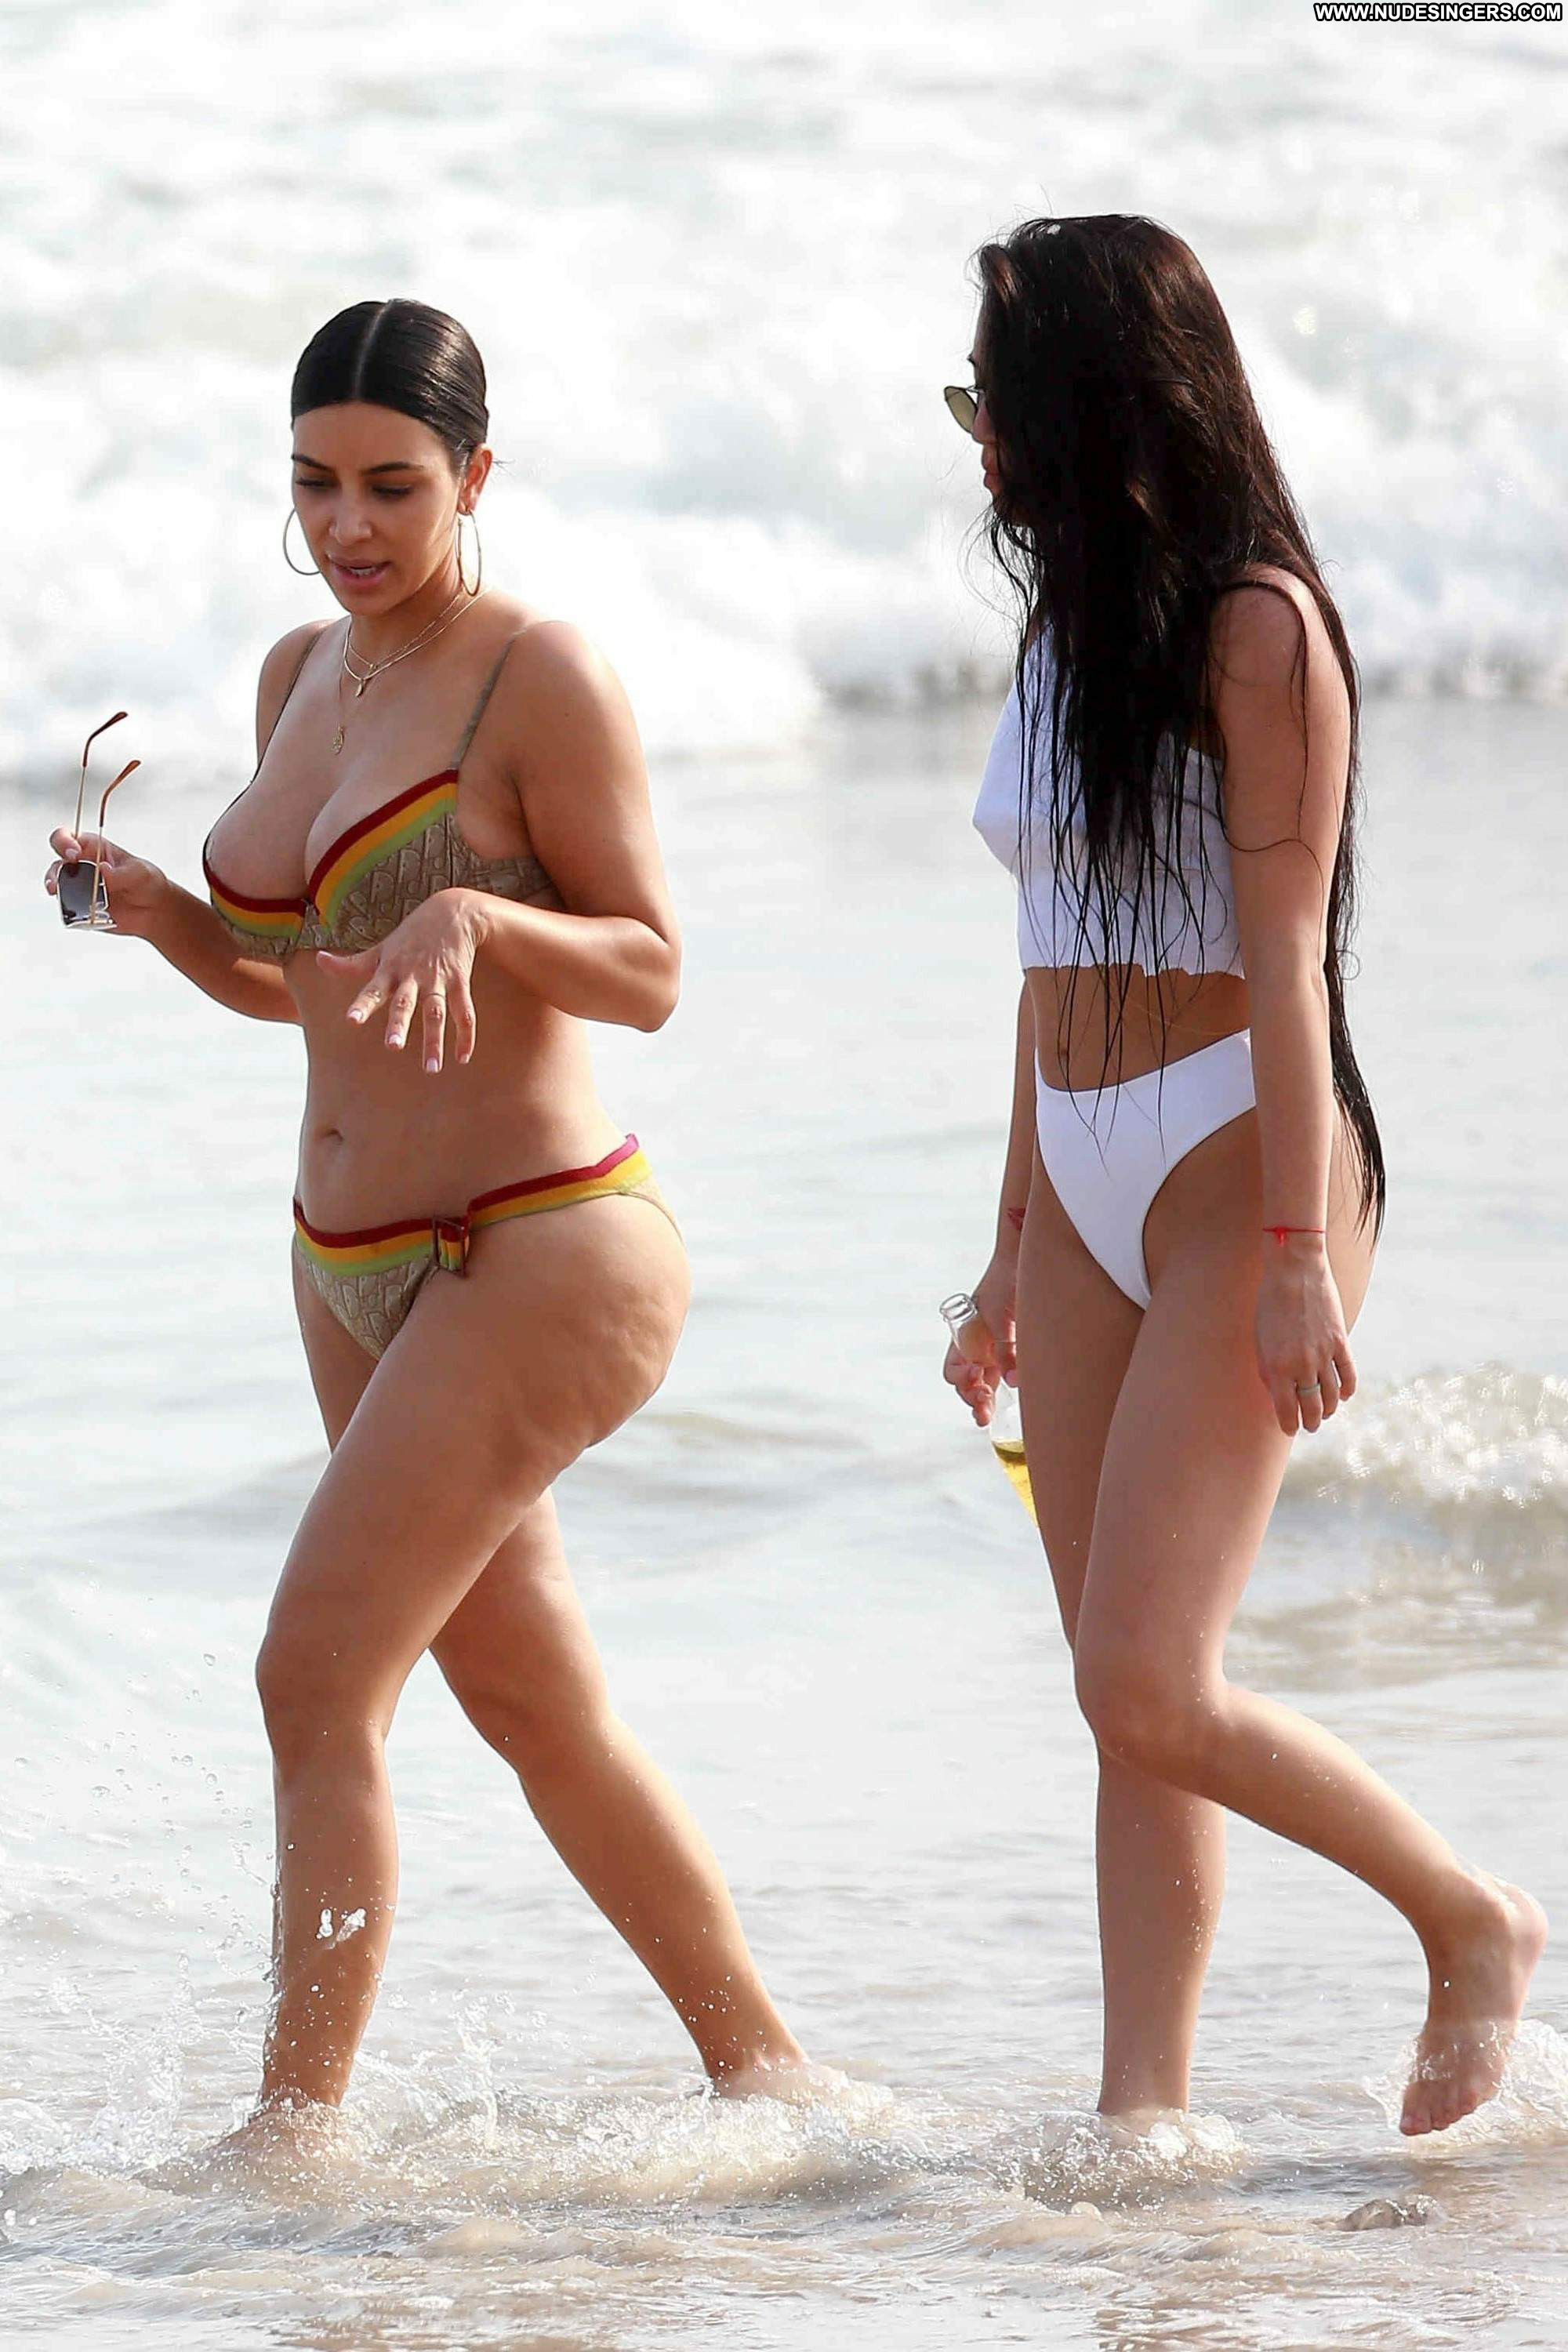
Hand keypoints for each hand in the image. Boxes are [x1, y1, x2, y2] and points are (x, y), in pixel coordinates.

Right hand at [44, 826, 166, 937]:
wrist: (155, 911)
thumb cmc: (147, 882)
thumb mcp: (139, 871)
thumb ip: (121, 872)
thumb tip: (103, 870)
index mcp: (93, 849)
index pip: (69, 838)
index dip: (64, 842)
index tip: (74, 853)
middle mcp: (82, 867)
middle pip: (58, 864)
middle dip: (54, 871)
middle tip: (58, 881)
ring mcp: (80, 888)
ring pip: (58, 886)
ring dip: (56, 889)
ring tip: (58, 893)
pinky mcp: (82, 907)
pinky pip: (69, 908)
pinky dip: (69, 910)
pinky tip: (78, 912)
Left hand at [315, 888, 485, 1072]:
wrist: (452, 912)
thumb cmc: (410, 935)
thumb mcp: (380, 948)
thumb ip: (351, 964)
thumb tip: (318, 960)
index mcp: (390, 970)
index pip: (373, 989)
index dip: (363, 1005)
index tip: (352, 1020)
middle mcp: (413, 977)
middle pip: (406, 1003)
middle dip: (399, 1024)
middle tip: (393, 1046)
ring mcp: (438, 980)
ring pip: (437, 1013)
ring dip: (435, 1041)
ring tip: (431, 1069)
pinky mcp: (460, 982)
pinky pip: (465, 1013)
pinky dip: (465, 1036)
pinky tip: (462, 1057)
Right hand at [943, 1255, 1017, 1427]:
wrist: (1024, 1262)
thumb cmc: (1006, 1284)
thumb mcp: (1002, 1317)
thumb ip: (1007, 1349)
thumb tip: (1012, 1381)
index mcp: (965, 1339)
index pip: (954, 1371)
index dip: (962, 1381)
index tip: (977, 1381)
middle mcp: (977, 1348)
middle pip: (967, 1383)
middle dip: (972, 1399)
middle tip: (983, 1412)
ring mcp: (996, 1351)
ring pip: (986, 1383)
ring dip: (986, 1400)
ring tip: (987, 1415)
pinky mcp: (1015, 1350)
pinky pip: (1007, 1375)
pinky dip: (1009, 1388)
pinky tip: (1019, 1398)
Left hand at [1255, 1237, 1355, 1435]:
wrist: (1294, 1272)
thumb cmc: (1269, 1305)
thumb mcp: (1260, 1340)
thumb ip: (1268, 1369)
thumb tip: (1278, 1394)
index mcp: (1276, 1367)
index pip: (1286, 1410)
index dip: (1289, 1424)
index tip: (1289, 1428)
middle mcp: (1302, 1365)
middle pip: (1312, 1407)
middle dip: (1310, 1422)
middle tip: (1309, 1426)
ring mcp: (1324, 1355)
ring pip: (1332, 1396)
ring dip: (1328, 1410)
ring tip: (1324, 1414)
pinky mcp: (1341, 1342)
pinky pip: (1349, 1375)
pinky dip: (1347, 1390)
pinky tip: (1343, 1396)